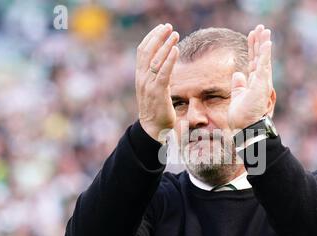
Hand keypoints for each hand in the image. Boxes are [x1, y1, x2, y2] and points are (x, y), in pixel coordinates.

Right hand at [136, 23, 179, 140]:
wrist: (152, 128)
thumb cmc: (156, 108)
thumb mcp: (155, 88)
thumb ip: (158, 75)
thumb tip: (166, 63)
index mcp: (140, 76)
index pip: (142, 51)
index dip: (151, 37)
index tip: (161, 28)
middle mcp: (142, 78)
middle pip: (148, 51)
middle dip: (158, 37)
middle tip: (168, 27)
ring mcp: (148, 85)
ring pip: (156, 59)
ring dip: (166, 45)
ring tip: (175, 34)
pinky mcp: (158, 92)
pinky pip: (163, 72)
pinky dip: (170, 60)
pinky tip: (176, 50)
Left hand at [228, 25, 273, 130]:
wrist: (245, 127)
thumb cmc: (242, 116)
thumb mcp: (238, 96)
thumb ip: (239, 85)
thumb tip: (237, 74)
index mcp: (254, 82)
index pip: (253, 61)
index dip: (252, 47)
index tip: (251, 35)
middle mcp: (260, 81)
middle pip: (259, 57)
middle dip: (259, 42)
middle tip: (260, 27)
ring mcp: (262, 82)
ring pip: (264, 59)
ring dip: (264, 44)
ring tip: (264, 30)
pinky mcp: (262, 85)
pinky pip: (264, 66)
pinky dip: (266, 54)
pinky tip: (267, 43)